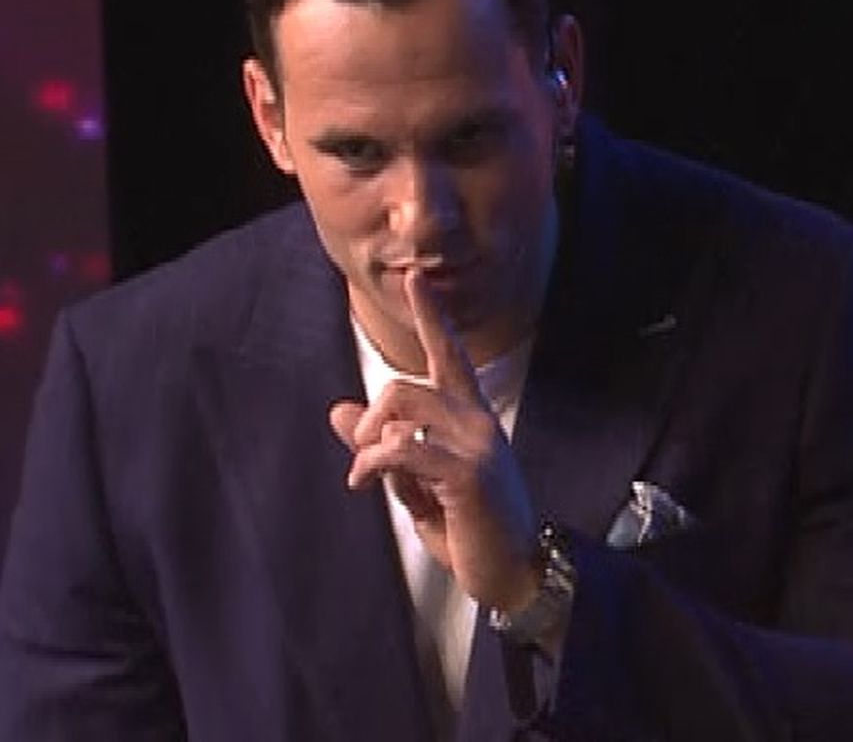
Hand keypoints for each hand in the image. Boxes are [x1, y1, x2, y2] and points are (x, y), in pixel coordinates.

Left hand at [329, 269, 540, 612]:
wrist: (515, 573)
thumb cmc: (470, 530)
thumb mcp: (417, 484)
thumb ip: (380, 446)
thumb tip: (337, 410)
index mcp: (471, 418)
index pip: (449, 355)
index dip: (431, 316)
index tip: (416, 278)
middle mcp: (477, 421)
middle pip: (406, 385)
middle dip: (371, 416)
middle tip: (361, 454)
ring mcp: (476, 444)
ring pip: (402, 410)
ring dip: (369, 443)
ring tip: (365, 475)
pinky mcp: (468, 472)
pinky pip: (402, 448)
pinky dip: (372, 464)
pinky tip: (365, 482)